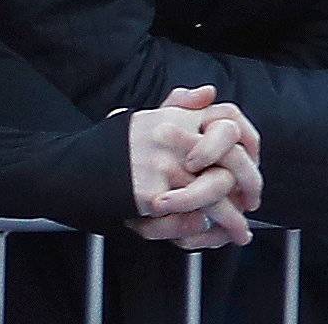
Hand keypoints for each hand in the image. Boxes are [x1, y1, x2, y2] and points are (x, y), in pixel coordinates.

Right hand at [126, 85, 260, 248]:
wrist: (75, 167)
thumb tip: (209, 91)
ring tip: (239, 232)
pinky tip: (212, 236)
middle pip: (232, 161)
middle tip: (252, 203)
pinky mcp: (150, 194)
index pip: (229, 121)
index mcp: (175, 117)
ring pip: (217, 194)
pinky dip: (205, 231)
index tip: (252, 162)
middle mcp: (173, 138)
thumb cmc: (114, 145)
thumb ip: (179, 104)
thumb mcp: (145, 116)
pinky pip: (190, 217)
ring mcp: (162, 166)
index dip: (249, 143)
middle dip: (250, 186)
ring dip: (233, 219)